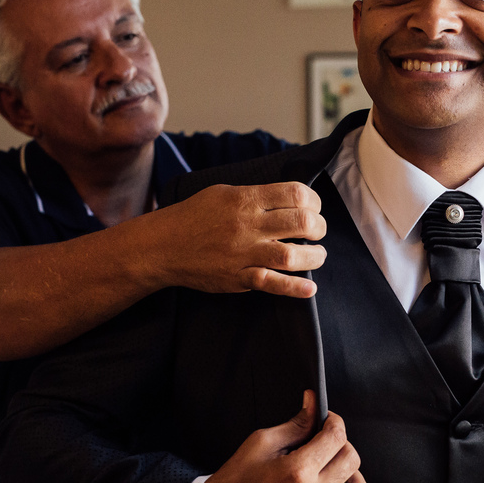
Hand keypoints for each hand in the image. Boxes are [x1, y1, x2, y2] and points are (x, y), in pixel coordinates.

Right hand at [154, 181, 326, 297]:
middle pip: (301, 222)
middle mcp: (248, 225)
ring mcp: (244, 253)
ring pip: (292, 255)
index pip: (295, 193)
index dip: (314, 201)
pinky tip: (309, 289)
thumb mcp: (223, 193)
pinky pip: (272, 283)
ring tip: (318, 255)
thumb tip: (287, 198)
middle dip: (319, 228)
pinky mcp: (238, 277)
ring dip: (315, 257)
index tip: (314, 208)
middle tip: (318, 232)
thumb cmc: (194, 216)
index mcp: (246, 199)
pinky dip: (294, 288)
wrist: (164, 245)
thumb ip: (255, 195)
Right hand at [197, 391, 370, 482]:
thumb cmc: (235, 480)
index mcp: (297, 470)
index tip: (327, 421)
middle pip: (351, 460)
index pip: (336, 437)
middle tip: (326, 444)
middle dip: (342, 445)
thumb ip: (295, 424)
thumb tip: (314, 404)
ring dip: (352, 475)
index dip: (334, 422)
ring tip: (335, 471)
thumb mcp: (260, 442)